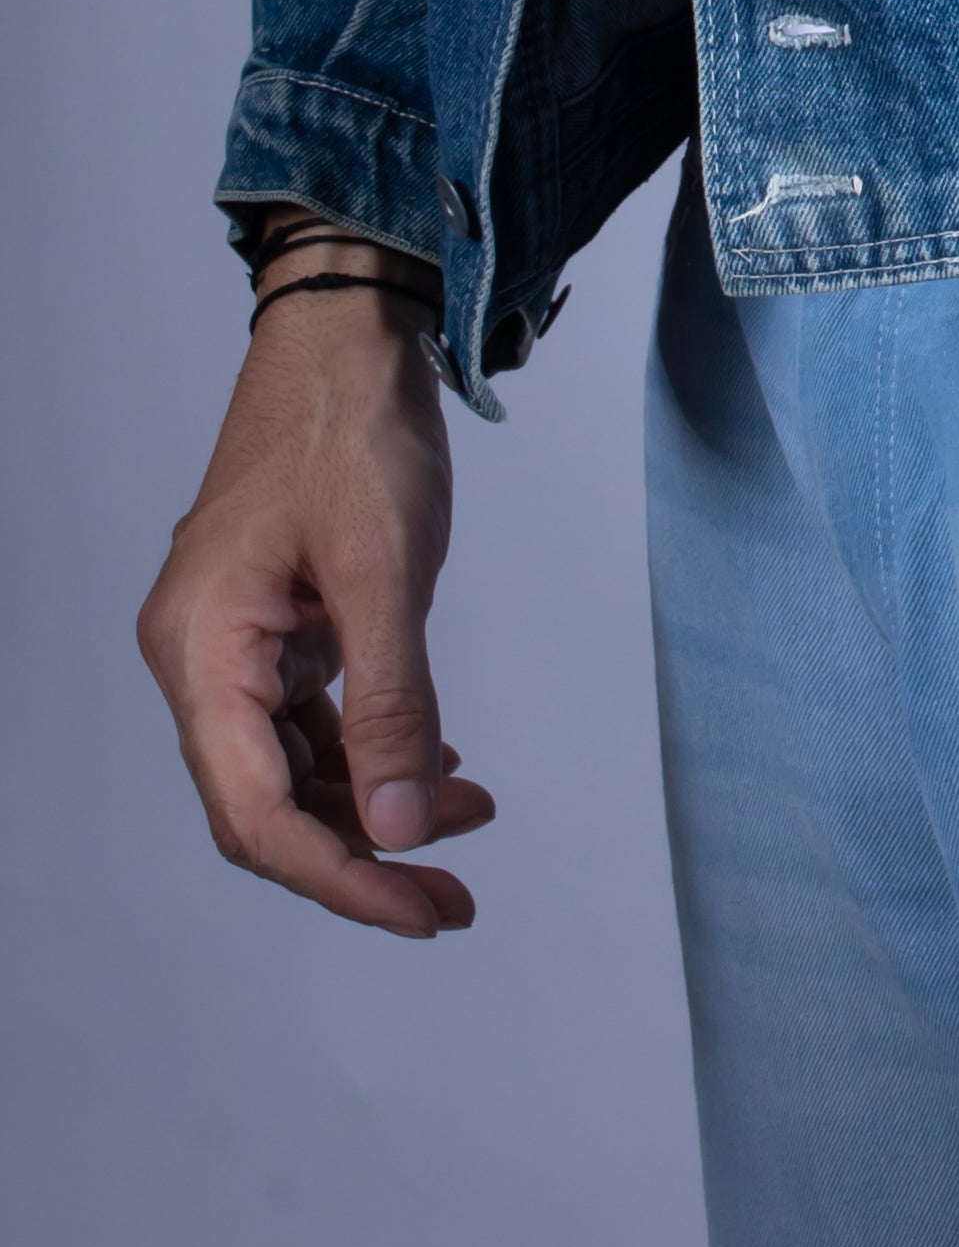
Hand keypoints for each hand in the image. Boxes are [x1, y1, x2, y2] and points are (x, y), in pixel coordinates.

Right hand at [138, 284, 492, 939]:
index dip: (338, 877)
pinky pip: (311, 722)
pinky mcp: (275, 627)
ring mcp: (235, 644)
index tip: (419, 912)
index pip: (255, 812)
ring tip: (469, 821)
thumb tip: (405, 828)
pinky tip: (438, 763)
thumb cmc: (350, 427)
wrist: (347, 334)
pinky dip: (373, 752)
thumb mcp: (385, 570)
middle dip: (360, 858)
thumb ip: (394, 706)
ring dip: (377, 807)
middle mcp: (201, 658)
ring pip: (293, 771)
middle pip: (266, 806)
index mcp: (201, 650)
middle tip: (451, 901)